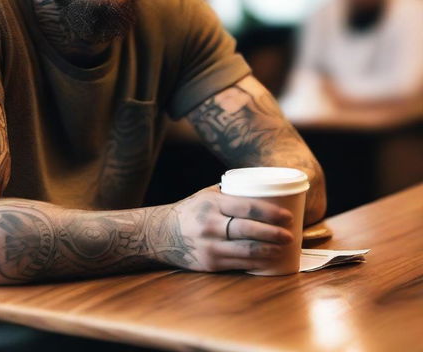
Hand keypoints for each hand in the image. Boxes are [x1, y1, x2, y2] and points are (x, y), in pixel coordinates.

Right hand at [171, 185, 294, 272]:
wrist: (161, 234)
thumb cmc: (190, 211)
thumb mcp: (206, 196)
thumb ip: (230, 193)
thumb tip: (263, 187)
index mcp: (211, 203)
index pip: (246, 207)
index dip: (271, 212)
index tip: (288, 216)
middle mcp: (209, 224)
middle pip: (249, 230)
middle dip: (274, 233)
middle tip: (291, 234)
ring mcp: (210, 246)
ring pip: (247, 250)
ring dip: (270, 250)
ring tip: (285, 248)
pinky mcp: (210, 263)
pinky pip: (240, 264)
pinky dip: (258, 263)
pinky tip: (270, 261)